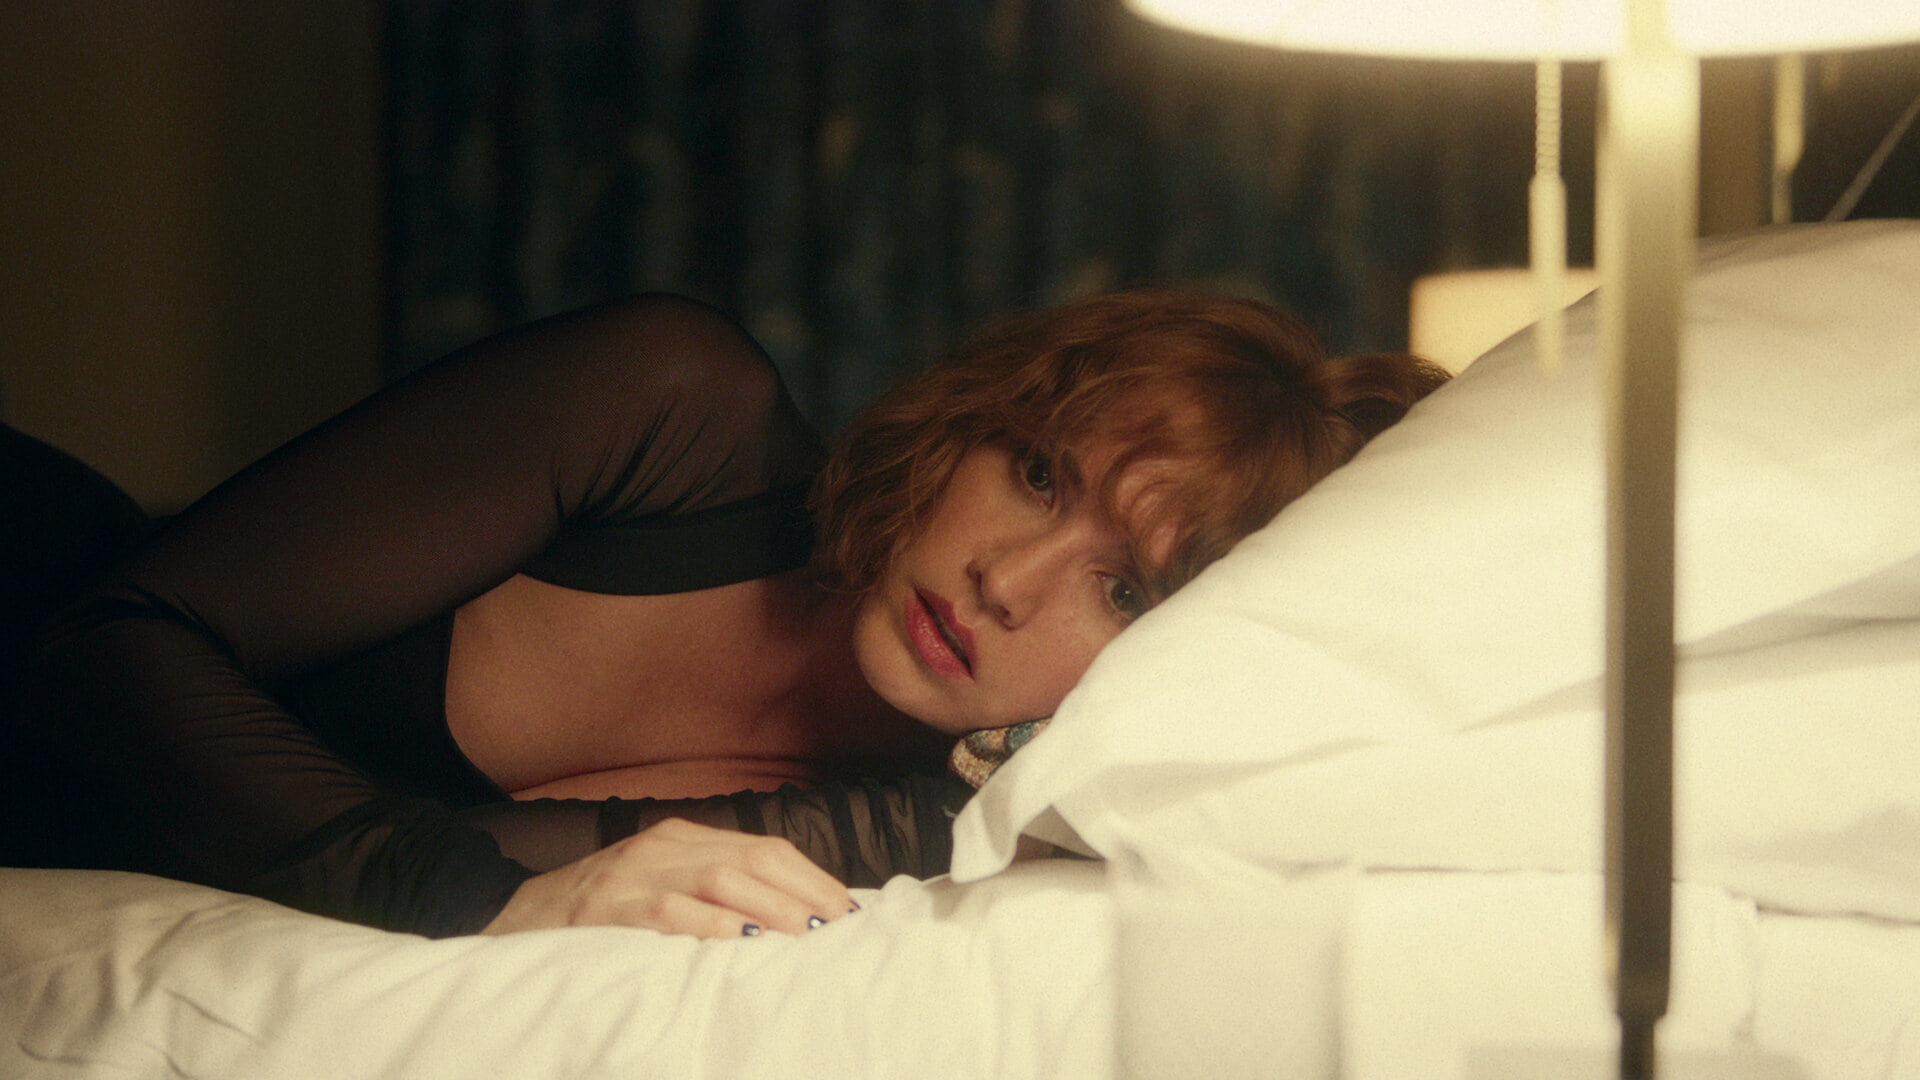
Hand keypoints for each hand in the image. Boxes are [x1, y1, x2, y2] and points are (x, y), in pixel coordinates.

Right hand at [480, 817, 856, 937]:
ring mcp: (633, 872)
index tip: (849, 910)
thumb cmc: (601, 914)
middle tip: (839, 926)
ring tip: (803, 933)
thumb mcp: (662, 888)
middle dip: (803, 891)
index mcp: (683, 838)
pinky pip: (664, 910)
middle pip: (753, 858)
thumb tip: (793, 920)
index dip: (812, 878)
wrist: (511, 918)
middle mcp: (664, 845)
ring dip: (768, 907)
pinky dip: (705, 924)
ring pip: (717, 877)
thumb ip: (716, 893)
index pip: (766, 849)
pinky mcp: (605, 906)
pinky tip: (735, 942)